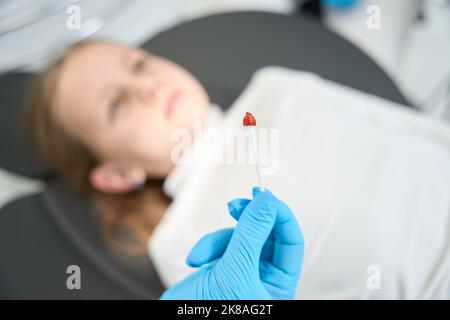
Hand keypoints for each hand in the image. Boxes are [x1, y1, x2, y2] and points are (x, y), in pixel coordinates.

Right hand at [160, 187, 303, 299]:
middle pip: (264, 233)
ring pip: (238, 236)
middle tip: (235, 206)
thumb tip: (267, 202)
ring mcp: (242, 270)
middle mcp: (264, 276)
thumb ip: (252, 233)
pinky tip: (196, 260)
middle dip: (247, 220)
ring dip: (217, 239)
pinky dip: (206, 247)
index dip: (280, 216)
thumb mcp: (237, 270)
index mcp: (279, 283)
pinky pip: (220, 244)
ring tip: (202, 254)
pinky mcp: (222, 266)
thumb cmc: (214, 312)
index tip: (264, 197)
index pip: (290, 241)